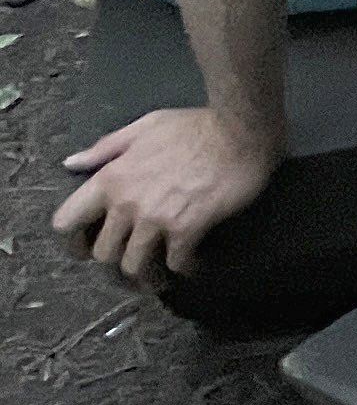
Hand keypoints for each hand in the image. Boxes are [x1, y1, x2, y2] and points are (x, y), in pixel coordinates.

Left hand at [53, 106, 281, 281]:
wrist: (241, 131)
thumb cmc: (195, 126)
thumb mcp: (145, 127)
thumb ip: (105, 148)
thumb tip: (71, 164)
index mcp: (110, 179)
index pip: (66, 222)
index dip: (73, 240)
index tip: (87, 246)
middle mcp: (126, 204)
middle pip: (102, 254)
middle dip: (115, 263)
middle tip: (131, 266)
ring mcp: (156, 219)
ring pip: (134, 265)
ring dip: (146, 275)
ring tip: (158, 278)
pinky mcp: (188, 229)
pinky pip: (176, 263)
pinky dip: (184, 268)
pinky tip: (194, 263)